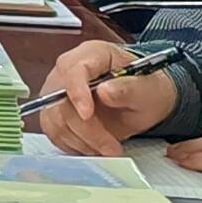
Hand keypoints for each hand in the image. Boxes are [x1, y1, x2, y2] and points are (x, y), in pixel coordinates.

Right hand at [34, 39, 178, 156]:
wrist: (142, 100)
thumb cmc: (145, 89)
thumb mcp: (148, 89)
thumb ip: (129, 89)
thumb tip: (105, 91)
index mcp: (92, 54)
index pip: (73, 70)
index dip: (77, 93)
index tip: (87, 115)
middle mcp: (69, 69)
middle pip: (60, 99)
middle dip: (86, 129)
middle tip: (111, 147)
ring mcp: (57, 90)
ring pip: (55, 119)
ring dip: (82, 141)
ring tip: (108, 148)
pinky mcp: (54, 111)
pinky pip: (54, 131)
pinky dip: (74, 144)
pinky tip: (94, 146)